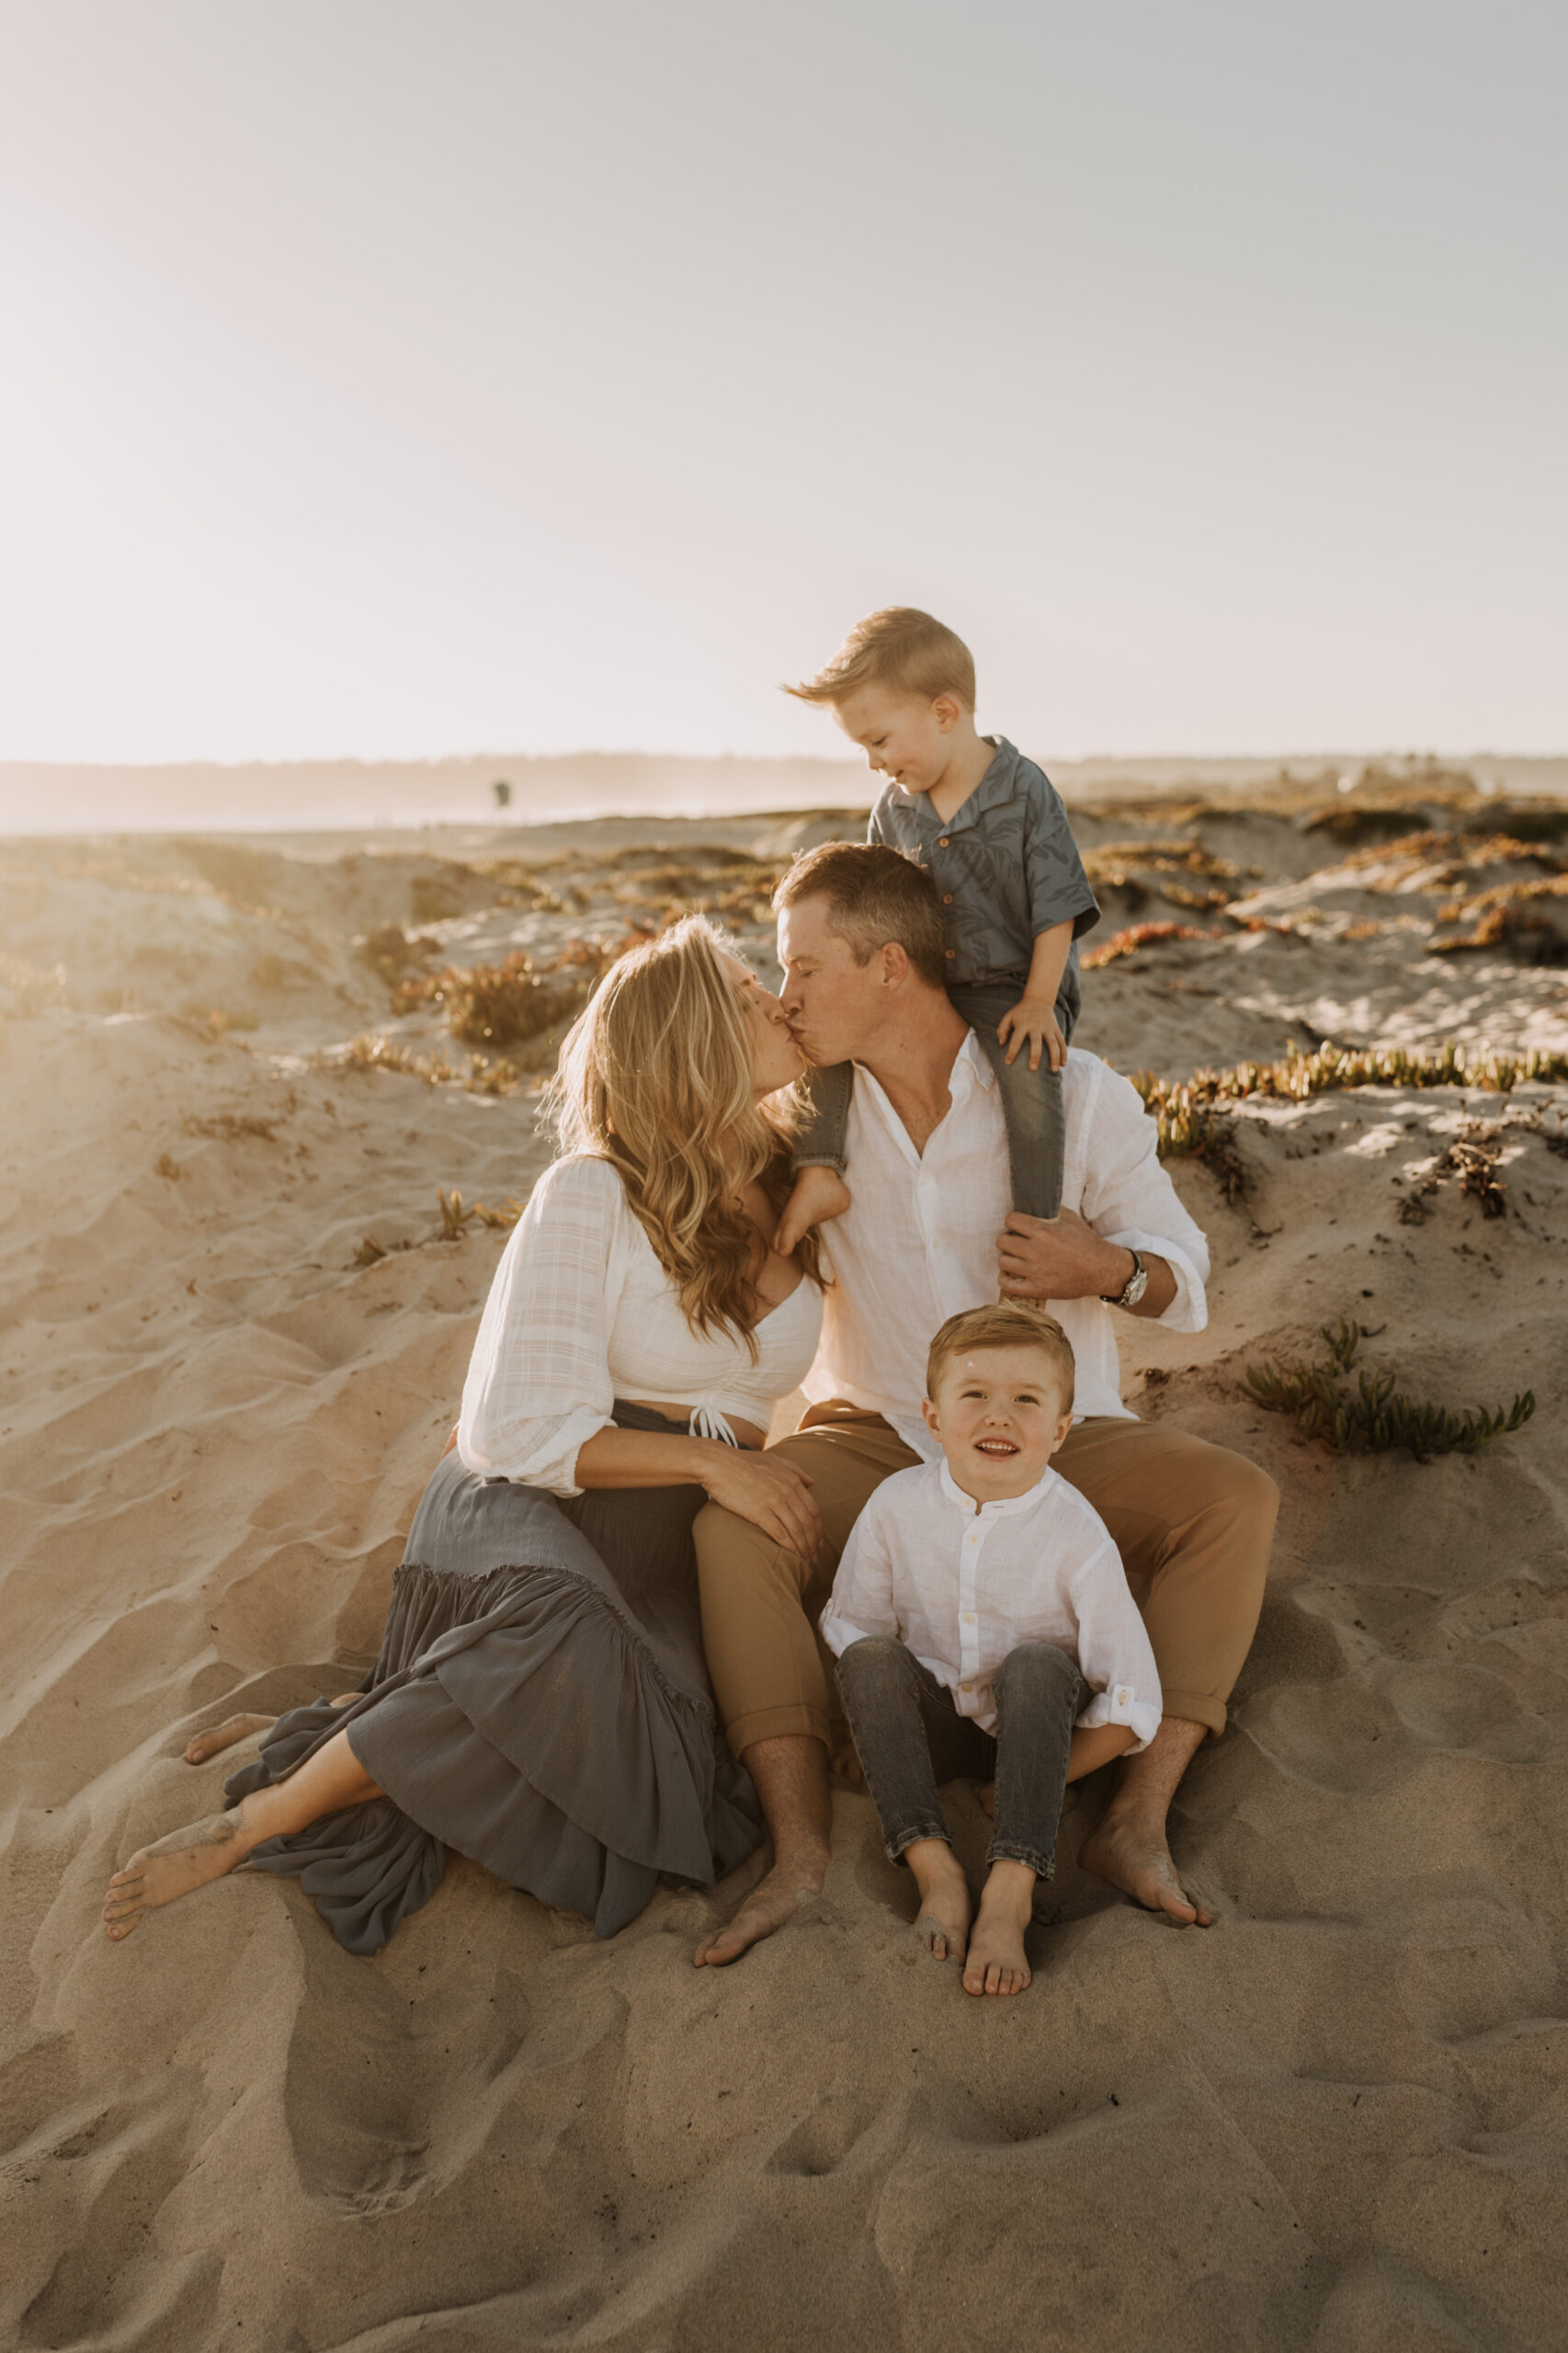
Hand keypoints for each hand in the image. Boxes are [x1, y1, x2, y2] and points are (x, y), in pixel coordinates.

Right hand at [697, 1444, 822, 1560]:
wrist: (719, 1464)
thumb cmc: (744, 1462)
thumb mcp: (774, 1459)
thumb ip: (795, 1470)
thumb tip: (812, 1482)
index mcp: (792, 1480)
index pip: (813, 1509)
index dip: (818, 1528)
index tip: (818, 1541)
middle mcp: (787, 1491)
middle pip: (807, 1523)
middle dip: (813, 1543)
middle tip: (814, 1557)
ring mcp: (774, 1502)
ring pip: (796, 1530)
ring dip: (803, 1548)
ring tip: (805, 1561)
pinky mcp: (759, 1512)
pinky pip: (780, 1533)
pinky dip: (789, 1547)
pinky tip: (793, 1555)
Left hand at [996, 994, 1065, 1072]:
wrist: (1039, 999)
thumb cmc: (1021, 1012)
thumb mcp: (1008, 1017)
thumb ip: (1002, 1029)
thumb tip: (1001, 1043)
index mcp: (1023, 1024)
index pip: (1016, 1039)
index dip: (1012, 1051)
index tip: (1007, 1063)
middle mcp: (1037, 1026)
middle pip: (1037, 1042)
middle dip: (1035, 1055)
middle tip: (1032, 1069)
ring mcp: (1048, 1028)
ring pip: (1054, 1043)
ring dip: (1055, 1057)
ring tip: (1054, 1070)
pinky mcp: (1056, 1029)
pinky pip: (1062, 1042)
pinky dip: (1064, 1053)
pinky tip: (1063, 1064)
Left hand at [996, 1207, 1130, 1303]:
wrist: (1102, 1269)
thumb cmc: (1086, 1242)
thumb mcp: (1070, 1218)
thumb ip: (1049, 1210)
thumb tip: (1033, 1202)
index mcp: (1043, 1231)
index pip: (1009, 1220)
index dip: (1012, 1221)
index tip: (1018, 1226)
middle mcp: (1037, 1251)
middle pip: (1001, 1241)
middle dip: (1007, 1239)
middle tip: (1016, 1242)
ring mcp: (1036, 1272)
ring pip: (1002, 1262)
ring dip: (1008, 1258)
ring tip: (1017, 1257)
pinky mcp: (1038, 1289)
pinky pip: (1007, 1285)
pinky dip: (1005, 1279)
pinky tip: (1011, 1273)